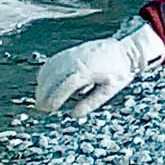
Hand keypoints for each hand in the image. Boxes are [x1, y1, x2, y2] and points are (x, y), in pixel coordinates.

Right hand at [32, 20, 164, 118]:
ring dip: (43, 84)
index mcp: (87, 71)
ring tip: (40, 99)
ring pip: (50, 69)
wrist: (124, 50)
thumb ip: (91, 103)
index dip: (55, 98)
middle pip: (54, 77)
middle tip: (41, 108)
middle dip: (45, 93)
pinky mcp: (71, 52)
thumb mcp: (109, 90)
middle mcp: (77, 61)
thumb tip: (74, 115)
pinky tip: (43, 83)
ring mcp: (72, 54)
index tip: (50, 109)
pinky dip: (45, 72)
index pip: (66, 85)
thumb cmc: (119, 71)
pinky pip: (53, 61)